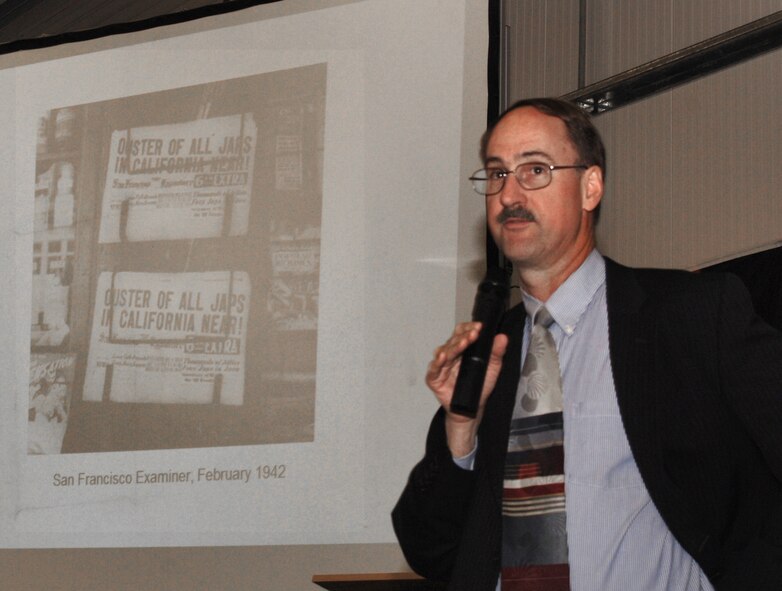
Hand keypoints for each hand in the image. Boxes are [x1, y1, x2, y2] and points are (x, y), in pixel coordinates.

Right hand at [426, 322, 507, 455]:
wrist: (472, 408)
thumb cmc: (479, 386)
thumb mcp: (492, 368)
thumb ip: (497, 353)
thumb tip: (502, 337)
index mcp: (462, 349)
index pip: (462, 333)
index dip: (468, 328)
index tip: (479, 327)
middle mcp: (450, 355)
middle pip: (453, 341)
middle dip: (463, 336)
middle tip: (474, 334)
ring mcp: (441, 366)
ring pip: (444, 352)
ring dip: (454, 346)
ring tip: (463, 343)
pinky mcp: (434, 379)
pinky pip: (433, 369)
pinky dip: (437, 363)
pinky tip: (443, 357)